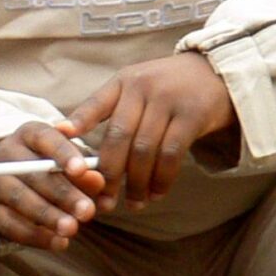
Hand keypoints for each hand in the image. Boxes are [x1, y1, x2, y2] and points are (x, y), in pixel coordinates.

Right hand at [0, 118, 104, 249]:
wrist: (20, 183)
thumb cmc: (56, 169)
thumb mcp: (74, 164)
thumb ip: (87, 173)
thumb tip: (98, 182)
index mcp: (30, 134)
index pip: (45, 137)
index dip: (63, 153)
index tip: (81, 170)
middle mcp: (8, 154)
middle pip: (32, 172)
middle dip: (62, 194)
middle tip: (87, 211)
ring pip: (19, 198)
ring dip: (48, 215)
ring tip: (73, 229)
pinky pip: (11, 225)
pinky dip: (36, 236)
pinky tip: (60, 243)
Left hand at [66, 54, 235, 209]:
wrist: (215, 73)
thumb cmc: (166, 89)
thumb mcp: (136, 88)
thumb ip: (110, 111)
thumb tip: (73, 144)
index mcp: (123, 82)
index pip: (95, 103)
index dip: (78, 122)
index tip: (61, 142)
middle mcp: (142, 87)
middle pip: (118, 137)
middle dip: (109, 174)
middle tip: (104, 201)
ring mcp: (168, 100)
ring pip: (144, 150)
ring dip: (137, 183)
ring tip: (134, 203)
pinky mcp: (192, 115)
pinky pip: (171, 154)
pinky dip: (161, 179)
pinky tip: (156, 193)